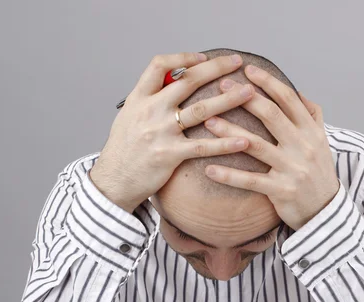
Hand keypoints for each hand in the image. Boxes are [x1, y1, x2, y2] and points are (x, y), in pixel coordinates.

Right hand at [90, 52, 254, 213]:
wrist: (113, 181)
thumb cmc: (123, 150)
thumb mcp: (129, 117)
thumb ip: (149, 99)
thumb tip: (171, 83)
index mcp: (139, 98)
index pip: (159, 65)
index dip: (183, 59)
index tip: (203, 58)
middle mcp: (150, 110)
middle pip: (187, 81)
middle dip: (216, 69)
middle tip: (238, 62)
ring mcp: (160, 132)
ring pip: (201, 110)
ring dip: (229, 100)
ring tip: (250, 93)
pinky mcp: (170, 155)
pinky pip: (203, 147)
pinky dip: (225, 143)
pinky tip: (244, 141)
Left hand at [202, 65, 339, 230]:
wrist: (326, 211)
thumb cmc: (319, 174)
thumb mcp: (322, 142)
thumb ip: (312, 116)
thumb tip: (299, 92)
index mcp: (311, 131)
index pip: (289, 99)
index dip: (268, 83)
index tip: (248, 70)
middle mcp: (303, 146)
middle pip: (271, 115)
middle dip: (244, 98)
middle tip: (220, 87)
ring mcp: (291, 168)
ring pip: (256, 146)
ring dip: (229, 131)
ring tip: (208, 121)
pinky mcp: (281, 190)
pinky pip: (250, 181)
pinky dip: (229, 176)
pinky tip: (209, 169)